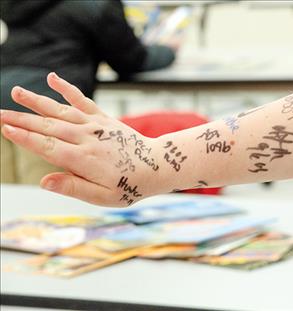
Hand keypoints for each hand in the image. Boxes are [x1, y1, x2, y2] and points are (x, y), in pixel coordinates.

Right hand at [0, 73, 158, 206]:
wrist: (158, 166)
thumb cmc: (130, 186)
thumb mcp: (102, 197)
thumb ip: (72, 187)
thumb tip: (43, 181)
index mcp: (82, 159)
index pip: (45, 146)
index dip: (23, 137)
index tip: (4, 127)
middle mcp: (86, 138)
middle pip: (47, 127)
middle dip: (21, 119)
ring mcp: (95, 126)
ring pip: (60, 111)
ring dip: (37, 101)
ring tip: (16, 91)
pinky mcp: (104, 119)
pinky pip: (83, 101)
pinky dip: (68, 89)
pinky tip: (53, 78)